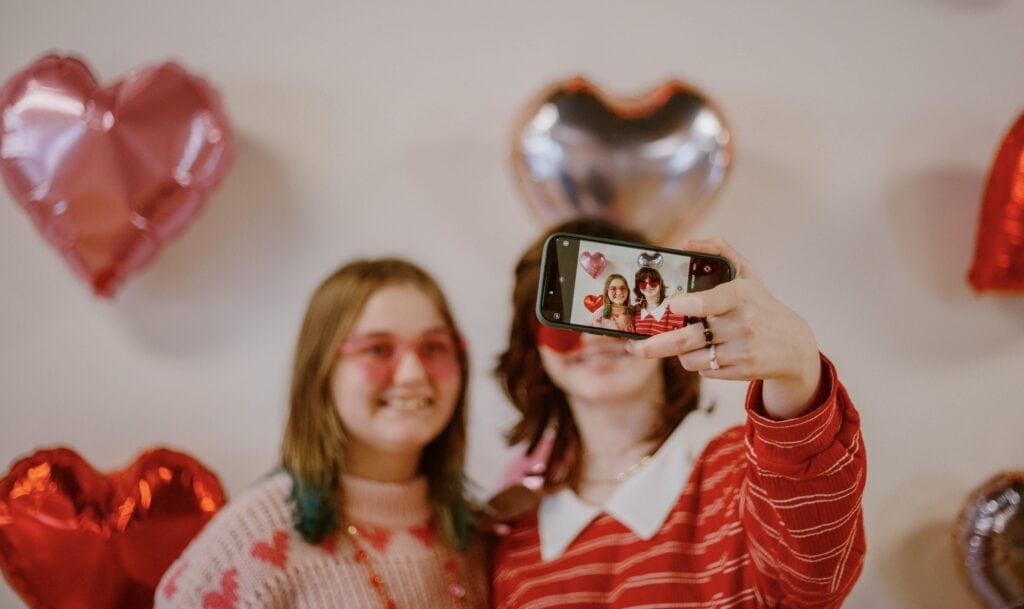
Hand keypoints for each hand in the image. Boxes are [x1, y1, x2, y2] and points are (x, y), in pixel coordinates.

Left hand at [625, 237, 821, 419]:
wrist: (792, 345)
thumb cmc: (760, 303)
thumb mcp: (746, 272)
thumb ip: (718, 250)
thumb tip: (686, 243)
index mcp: (740, 296)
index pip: (711, 302)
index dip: (689, 305)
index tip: (672, 305)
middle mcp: (741, 324)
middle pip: (688, 339)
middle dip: (655, 345)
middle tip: (634, 346)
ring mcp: (741, 350)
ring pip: (690, 357)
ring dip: (679, 352)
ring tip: (684, 340)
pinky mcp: (740, 372)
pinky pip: (704, 370)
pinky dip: (698, 362)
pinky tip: (708, 351)